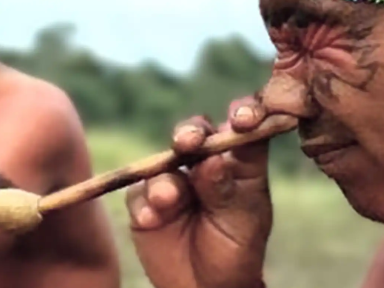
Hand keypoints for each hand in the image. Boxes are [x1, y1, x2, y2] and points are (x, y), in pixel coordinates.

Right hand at [126, 96, 271, 287]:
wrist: (204, 287)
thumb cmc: (236, 250)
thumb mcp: (241, 220)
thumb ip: (225, 188)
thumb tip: (212, 158)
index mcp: (239, 161)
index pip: (243, 127)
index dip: (244, 114)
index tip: (243, 119)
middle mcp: (204, 162)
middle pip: (195, 132)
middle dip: (190, 132)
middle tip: (187, 143)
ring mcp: (172, 178)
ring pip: (162, 162)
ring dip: (164, 180)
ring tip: (166, 202)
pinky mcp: (145, 199)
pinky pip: (139, 193)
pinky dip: (144, 205)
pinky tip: (151, 221)